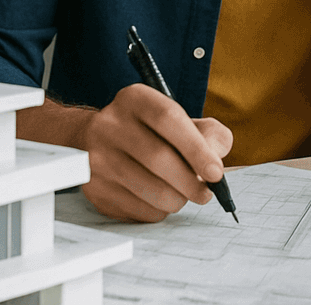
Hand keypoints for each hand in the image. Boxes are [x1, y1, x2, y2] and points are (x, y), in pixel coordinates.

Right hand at [20, 85, 232, 221]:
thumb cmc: (148, 132)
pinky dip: (158, 211)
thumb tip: (216, 162)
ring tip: (183, 195)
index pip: (168, 119)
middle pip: (158, 157)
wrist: (95, 141)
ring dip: (177, 200)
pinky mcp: (94, 189)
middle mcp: (109, 124)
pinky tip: (158, 199)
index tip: (216, 173)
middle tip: (206, 194)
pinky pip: (137, 209)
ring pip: (149, 189)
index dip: (197, 149)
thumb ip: (207, 133)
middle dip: (190, 182)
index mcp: (134, 99)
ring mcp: (96, 158)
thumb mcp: (177, 119)